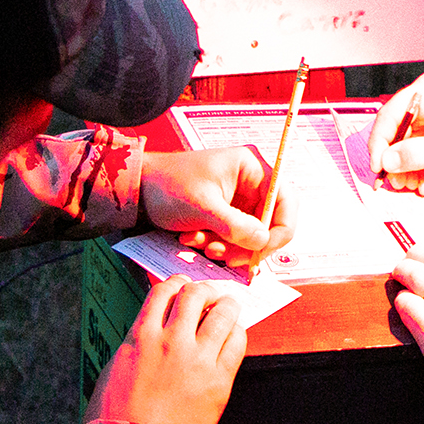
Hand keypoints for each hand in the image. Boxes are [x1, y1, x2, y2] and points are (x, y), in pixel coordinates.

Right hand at [86, 275, 247, 423]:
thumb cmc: (115, 418)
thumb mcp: (116, 369)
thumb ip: (137, 345)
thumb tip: (150, 333)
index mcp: (140, 336)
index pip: (164, 292)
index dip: (177, 284)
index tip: (183, 287)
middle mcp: (170, 340)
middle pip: (196, 294)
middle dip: (206, 290)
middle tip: (210, 296)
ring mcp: (197, 359)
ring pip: (223, 312)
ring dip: (227, 305)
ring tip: (228, 308)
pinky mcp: (218, 381)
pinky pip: (236, 344)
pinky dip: (236, 334)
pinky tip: (233, 336)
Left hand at [141, 146, 295, 268]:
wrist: (137, 190)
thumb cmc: (167, 186)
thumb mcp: (202, 207)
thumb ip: (236, 226)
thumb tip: (263, 242)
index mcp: (251, 168)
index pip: (286, 200)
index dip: (280, 229)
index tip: (261, 251)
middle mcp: (250, 183)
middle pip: (270, 222)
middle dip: (247, 243)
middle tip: (226, 256)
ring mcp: (238, 200)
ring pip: (250, 235)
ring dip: (227, 246)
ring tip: (199, 242)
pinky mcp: (226, 215)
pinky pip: (234, 237)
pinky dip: (217, 243)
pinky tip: (192, 238)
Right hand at [367, 71, 423, 194]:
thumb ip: (417, 153)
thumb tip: (386, 161)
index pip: (390, 115)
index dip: (380, 143)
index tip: (377, 167)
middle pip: (393, 132)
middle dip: (393, 160)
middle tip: (395, 182)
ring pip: (401, 147)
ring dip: (404, 169)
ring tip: (411, 186)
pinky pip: (413, 155)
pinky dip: (415, 171)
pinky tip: (423, 185)